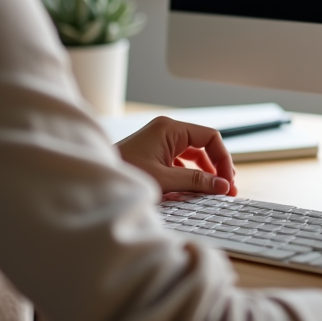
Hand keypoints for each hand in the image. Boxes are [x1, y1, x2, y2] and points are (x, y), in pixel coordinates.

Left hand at [116, 116, 236, 195]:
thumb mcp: (165, 180)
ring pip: (193, 155)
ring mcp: (160, 142)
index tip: (227, 180)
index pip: (210, 137)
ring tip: (213, 191)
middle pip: (203, 145)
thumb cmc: (124, 175)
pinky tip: (193, 191)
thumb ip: (196, 182)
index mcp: (170, 129)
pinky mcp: (154, 154)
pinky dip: (190, 175)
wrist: (94, 183)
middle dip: (216, 166)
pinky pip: (181, 162)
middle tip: (225, 188)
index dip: (223, 158)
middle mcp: (167, 131)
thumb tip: (222, 186)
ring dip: (204, 172)